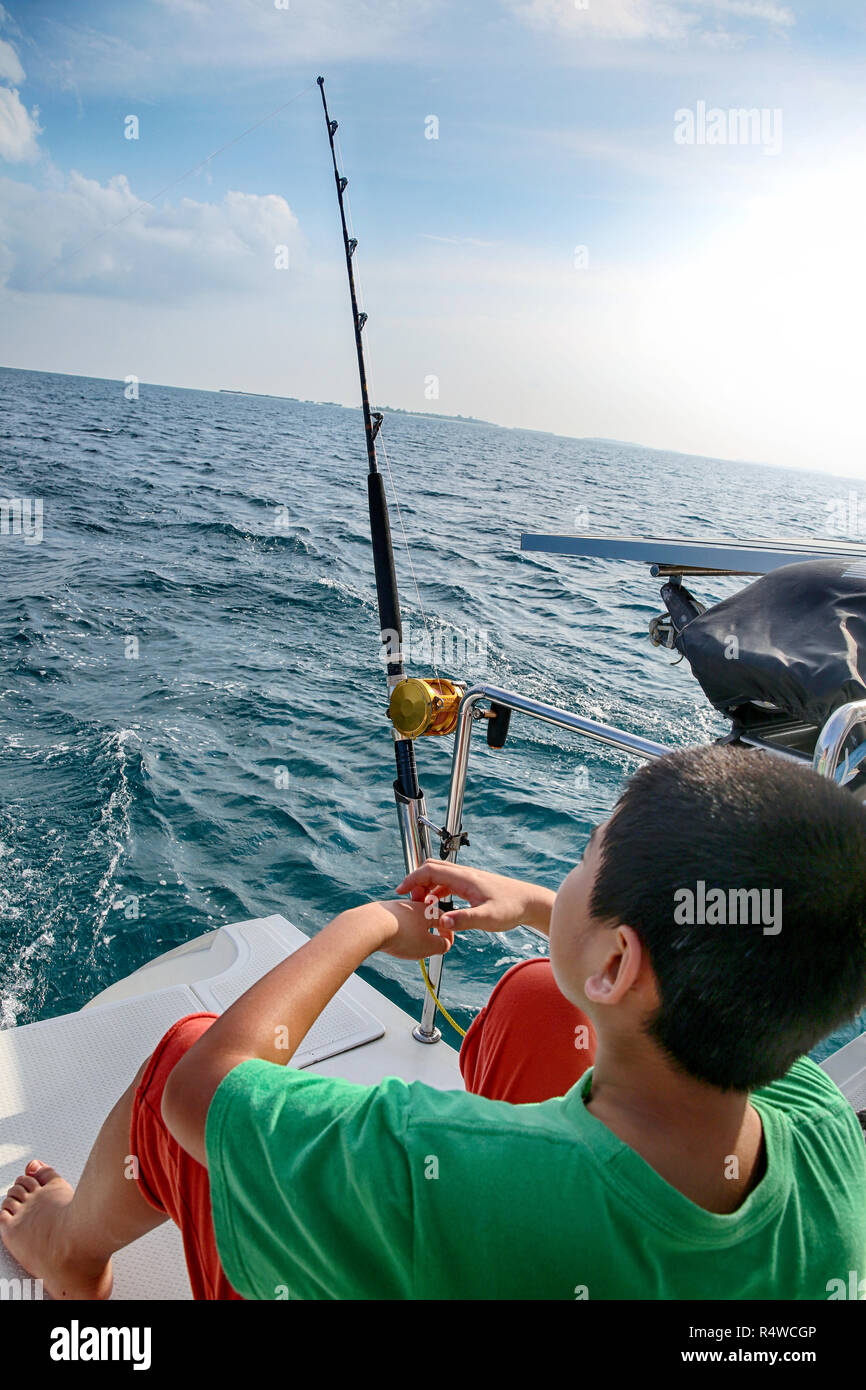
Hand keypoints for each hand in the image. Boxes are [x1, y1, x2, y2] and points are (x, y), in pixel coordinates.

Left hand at [372, 899, 454, 960]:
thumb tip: (444, 944)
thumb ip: (440, 946)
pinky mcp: (380, 912)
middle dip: (430, 930)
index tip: (446, 945)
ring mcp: (395, 907)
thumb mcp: (427, 946)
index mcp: (427, 911)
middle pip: (426, 916)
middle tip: (430, 944)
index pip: (444, 920)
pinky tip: (392, 938)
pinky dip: (397, 930)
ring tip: (410, 944)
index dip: (447, 934)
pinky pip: (393, 921)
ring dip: (413, 930)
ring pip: (409, 918)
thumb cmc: (400, 935)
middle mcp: (412, 905)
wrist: (369, 926)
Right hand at [395, 859, 554, 934]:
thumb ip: (464, 920)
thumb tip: (442, 923)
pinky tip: (438, 909)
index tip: (400, 892)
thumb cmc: (511, 908)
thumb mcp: (487, 918)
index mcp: (464, 878)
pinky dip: (436, 892)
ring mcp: (467, 879)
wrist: (530, 902)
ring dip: (426, 888)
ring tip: (422, 908)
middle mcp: (464, 874)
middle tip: (410, 902)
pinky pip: (447, 884)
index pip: (429, 870)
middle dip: (416, 882)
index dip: (412, 879)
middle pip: (431, 869)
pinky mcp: (471, 885)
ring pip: (439, 876)